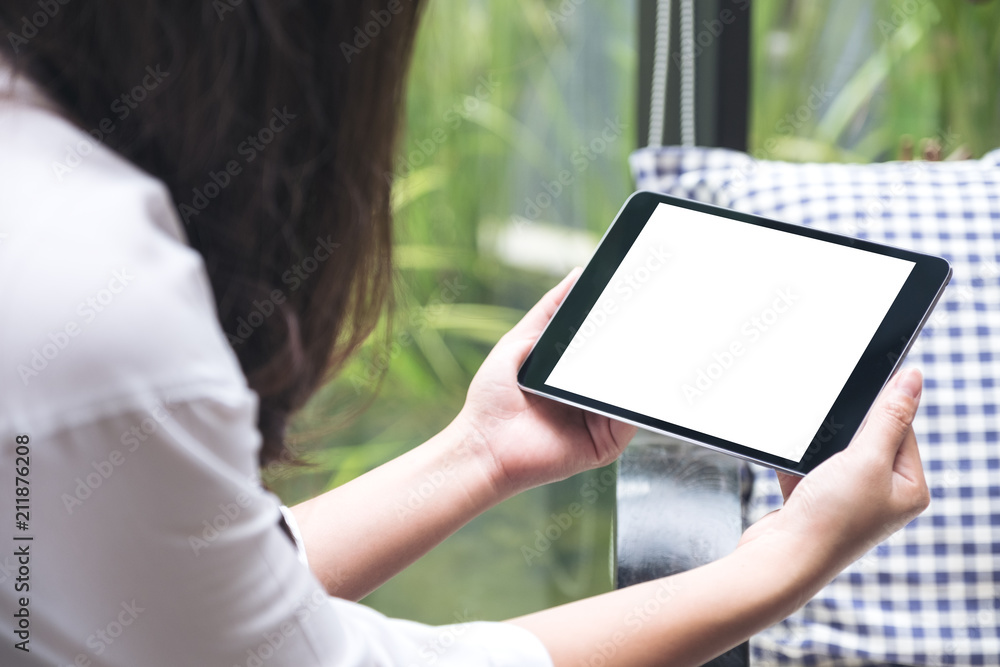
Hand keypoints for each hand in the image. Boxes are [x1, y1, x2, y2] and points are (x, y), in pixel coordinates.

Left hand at [456, 268, 636, 496]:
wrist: (483, 444)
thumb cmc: (494, 398)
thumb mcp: (520, 341)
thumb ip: (549, 310)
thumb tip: (578, 274)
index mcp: (575, 373)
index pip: (608, 346)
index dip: (622, 325)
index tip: (635, 298)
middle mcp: (592, 396)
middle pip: (624, 367)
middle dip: (637, 344)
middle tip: (648, 319)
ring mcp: (601, 420)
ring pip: (630, 392)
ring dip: (639, 371)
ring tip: (644, 345)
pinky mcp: (605, 444)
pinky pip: (629, 420)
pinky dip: (633, 402)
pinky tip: (627, 382)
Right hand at [739, 367, 929, 576]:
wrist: (783, 559)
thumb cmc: (830, 520)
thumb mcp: (866, 459)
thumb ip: (889, 416)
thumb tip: (913, 378)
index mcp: (909, 488)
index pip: (902, 429)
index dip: (879, 411)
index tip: (857, 401)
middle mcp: (883, 496)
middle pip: (867, 439)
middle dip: (842, 433)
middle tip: (831, 441)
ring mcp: (849, 501)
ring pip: (834, 453)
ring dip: (817, 450)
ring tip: (813, 468)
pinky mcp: (818, 503)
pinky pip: (809, 469)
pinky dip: (797, 467)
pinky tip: (793, 477)